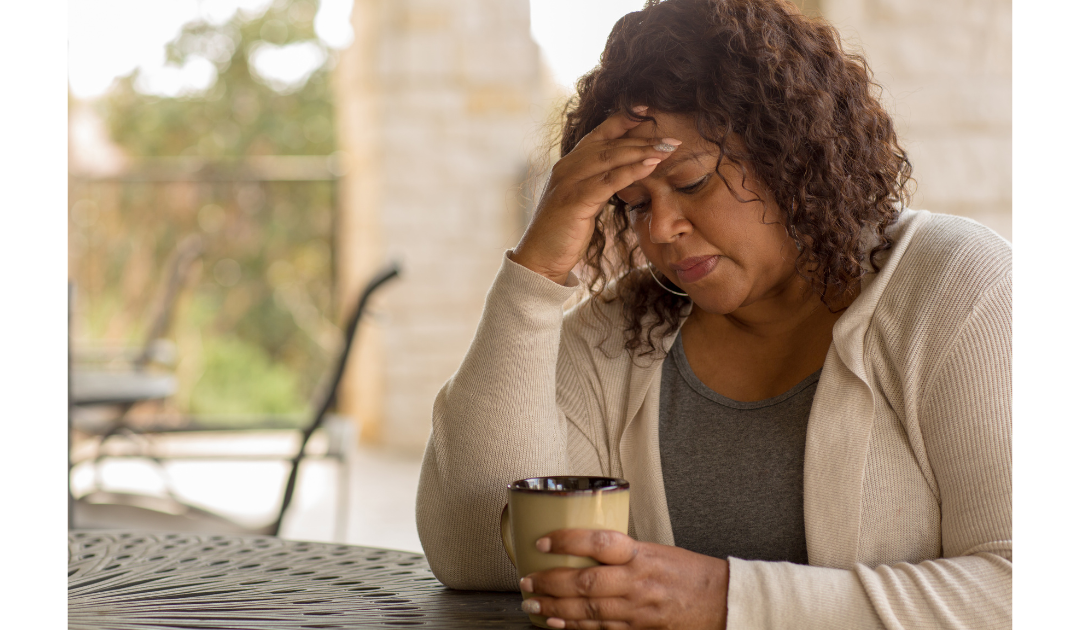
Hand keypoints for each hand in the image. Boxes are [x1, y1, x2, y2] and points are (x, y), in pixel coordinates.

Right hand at [511, 107, 681, 284]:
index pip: (600, 133)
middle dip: (644, 139)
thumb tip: (626, 174)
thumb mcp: (584, 200)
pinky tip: (651, 166)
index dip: (625, 118)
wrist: (539, 259)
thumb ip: (600, 183)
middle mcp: (567, 166)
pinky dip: (631, 171)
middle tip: (672, 139)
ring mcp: (568, 182)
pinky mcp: (574, 200)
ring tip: (668, 149)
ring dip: (643, 151)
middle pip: (611, 144)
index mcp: (569, 163)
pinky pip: (608, 181)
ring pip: (611, 158)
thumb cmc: (564, 231)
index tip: (650, 109)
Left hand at [519, 529, 727, 629]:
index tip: (543, 541)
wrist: (721, 602)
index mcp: (641, 555)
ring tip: (531, 604)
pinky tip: (556, 623)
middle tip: (526, 580)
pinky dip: (575, 627)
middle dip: (550, 582)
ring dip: (555, 608)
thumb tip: (584, 547)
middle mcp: (637, 582)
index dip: (568, 541)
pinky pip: (600, 629)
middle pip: (585, 582)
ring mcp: (637, 610)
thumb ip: (622, 551)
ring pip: (588, 610)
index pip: (599, 542)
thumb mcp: (656, 550)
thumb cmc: (689, 573)